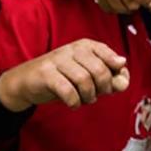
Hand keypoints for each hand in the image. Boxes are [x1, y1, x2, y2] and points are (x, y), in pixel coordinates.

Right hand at [0, 38, 128, 110]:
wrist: (26, 81)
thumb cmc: (62, 78)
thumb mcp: (87, 75)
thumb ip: (108, 77)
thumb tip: (124, 81)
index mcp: (85, 46)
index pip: (109, 55)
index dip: (115, 72)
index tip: (113, 84)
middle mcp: (72, 49)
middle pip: (99, 70)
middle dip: (103, 88)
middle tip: (98, 95)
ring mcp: (58, 60)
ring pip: (84, 80)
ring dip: (88, 96)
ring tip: (85, 100)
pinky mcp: (46, 73)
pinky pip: (67, 89)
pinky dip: (74, 101)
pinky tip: (73, 104)